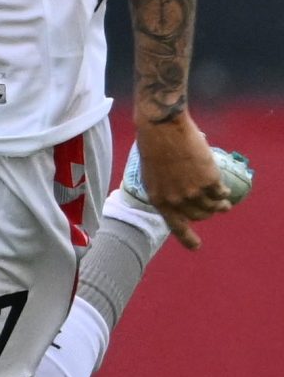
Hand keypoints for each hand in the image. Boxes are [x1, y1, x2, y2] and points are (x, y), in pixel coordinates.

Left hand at [134, 112, 233, 251]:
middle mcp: (176, 200)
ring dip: (220, 207)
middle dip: (207, 215)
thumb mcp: (152, 174)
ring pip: (212, 207)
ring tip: (225, 205)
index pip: (174, 225)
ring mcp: (193, 192)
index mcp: (158, 199)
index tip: (196, 246)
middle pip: (198, 216)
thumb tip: (177, 198)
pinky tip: (223, 188)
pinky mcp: (209, 181)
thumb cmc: (153, 146)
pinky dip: (223, 192)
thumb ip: (165, 188)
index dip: (186, 238)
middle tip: (214, 210)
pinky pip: (220, 192)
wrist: (163, 129)